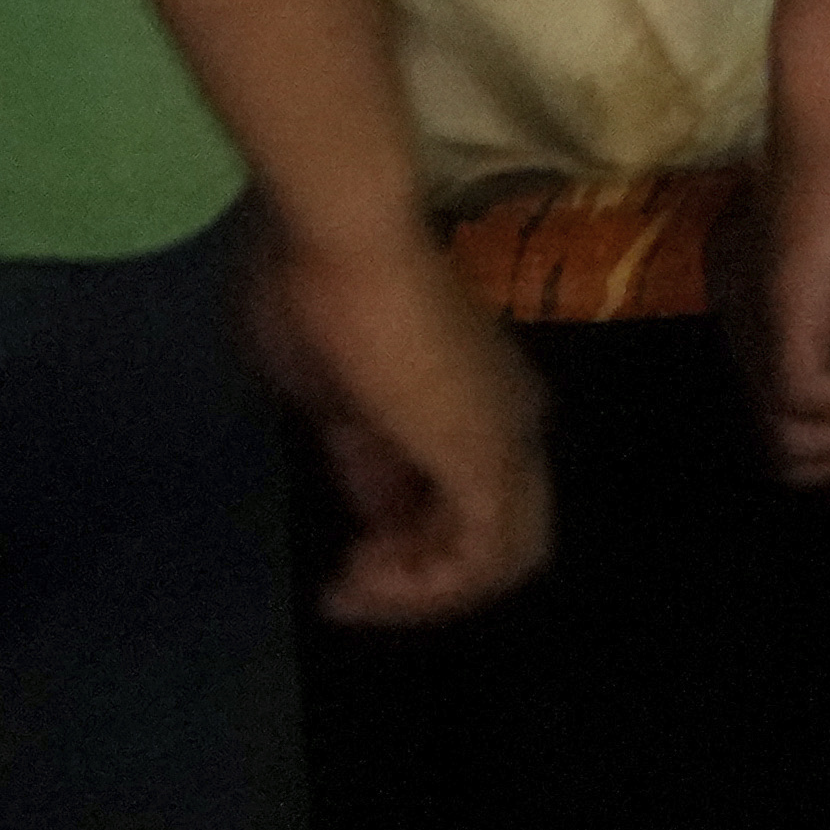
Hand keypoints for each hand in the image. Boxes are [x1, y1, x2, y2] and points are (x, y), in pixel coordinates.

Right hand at [246, 213, 550, 624]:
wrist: (344, 238)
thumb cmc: (318, 287)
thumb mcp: (332, 392)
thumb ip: (358, 450)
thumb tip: (370, 503)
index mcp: (475, 395)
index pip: (458, 497)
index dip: (403, 542)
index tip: (339, 560)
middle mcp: (511, 418)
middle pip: (495, 536)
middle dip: (420, 576)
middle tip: (346, 585)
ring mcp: (508, 439)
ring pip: (500, 556)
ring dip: (423, 591)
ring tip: (353, 590)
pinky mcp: (489, 462)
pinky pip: (481, 560)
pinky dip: (427, 588)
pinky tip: (366, 580)